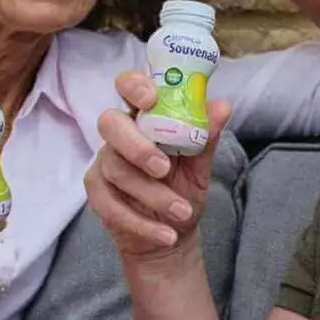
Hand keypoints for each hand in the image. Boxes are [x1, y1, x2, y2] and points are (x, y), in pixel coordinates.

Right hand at [85, 70, 231, 263]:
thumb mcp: (200, 166)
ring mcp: (104, 162)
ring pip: (117, 170)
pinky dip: (142, 223)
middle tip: (164, 168)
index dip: (134, 86)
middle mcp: (119, 134)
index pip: (128, 85)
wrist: (171, 233)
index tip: (151, 98)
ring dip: (152, 195)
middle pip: (110, 123)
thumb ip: (206, 137)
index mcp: (144, 116)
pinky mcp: (97, 193)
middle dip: (137, 146)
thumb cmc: (182, 189)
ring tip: (181, 213)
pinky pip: (111, 205)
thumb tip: (222, 106)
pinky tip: (166, 234)